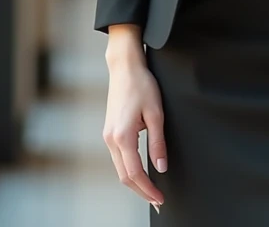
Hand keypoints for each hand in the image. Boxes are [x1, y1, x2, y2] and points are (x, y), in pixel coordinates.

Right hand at [102, 47, 167, 211]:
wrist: (124, 67)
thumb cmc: (141, 84)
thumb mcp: (156, 113)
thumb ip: (158, 143)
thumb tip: (161, 168)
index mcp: (123, 136)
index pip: (135, 173)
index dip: (148, 189)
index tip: (160, 199)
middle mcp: (111, 139)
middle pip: (124, 176)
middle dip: (141, 191)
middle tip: (157, 201)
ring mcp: (107, 136)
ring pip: (119, 169)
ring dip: (134, 182)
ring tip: (151, 190)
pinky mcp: (109, 131)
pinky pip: (118, 158)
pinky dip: (129, 169)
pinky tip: (140, 171)